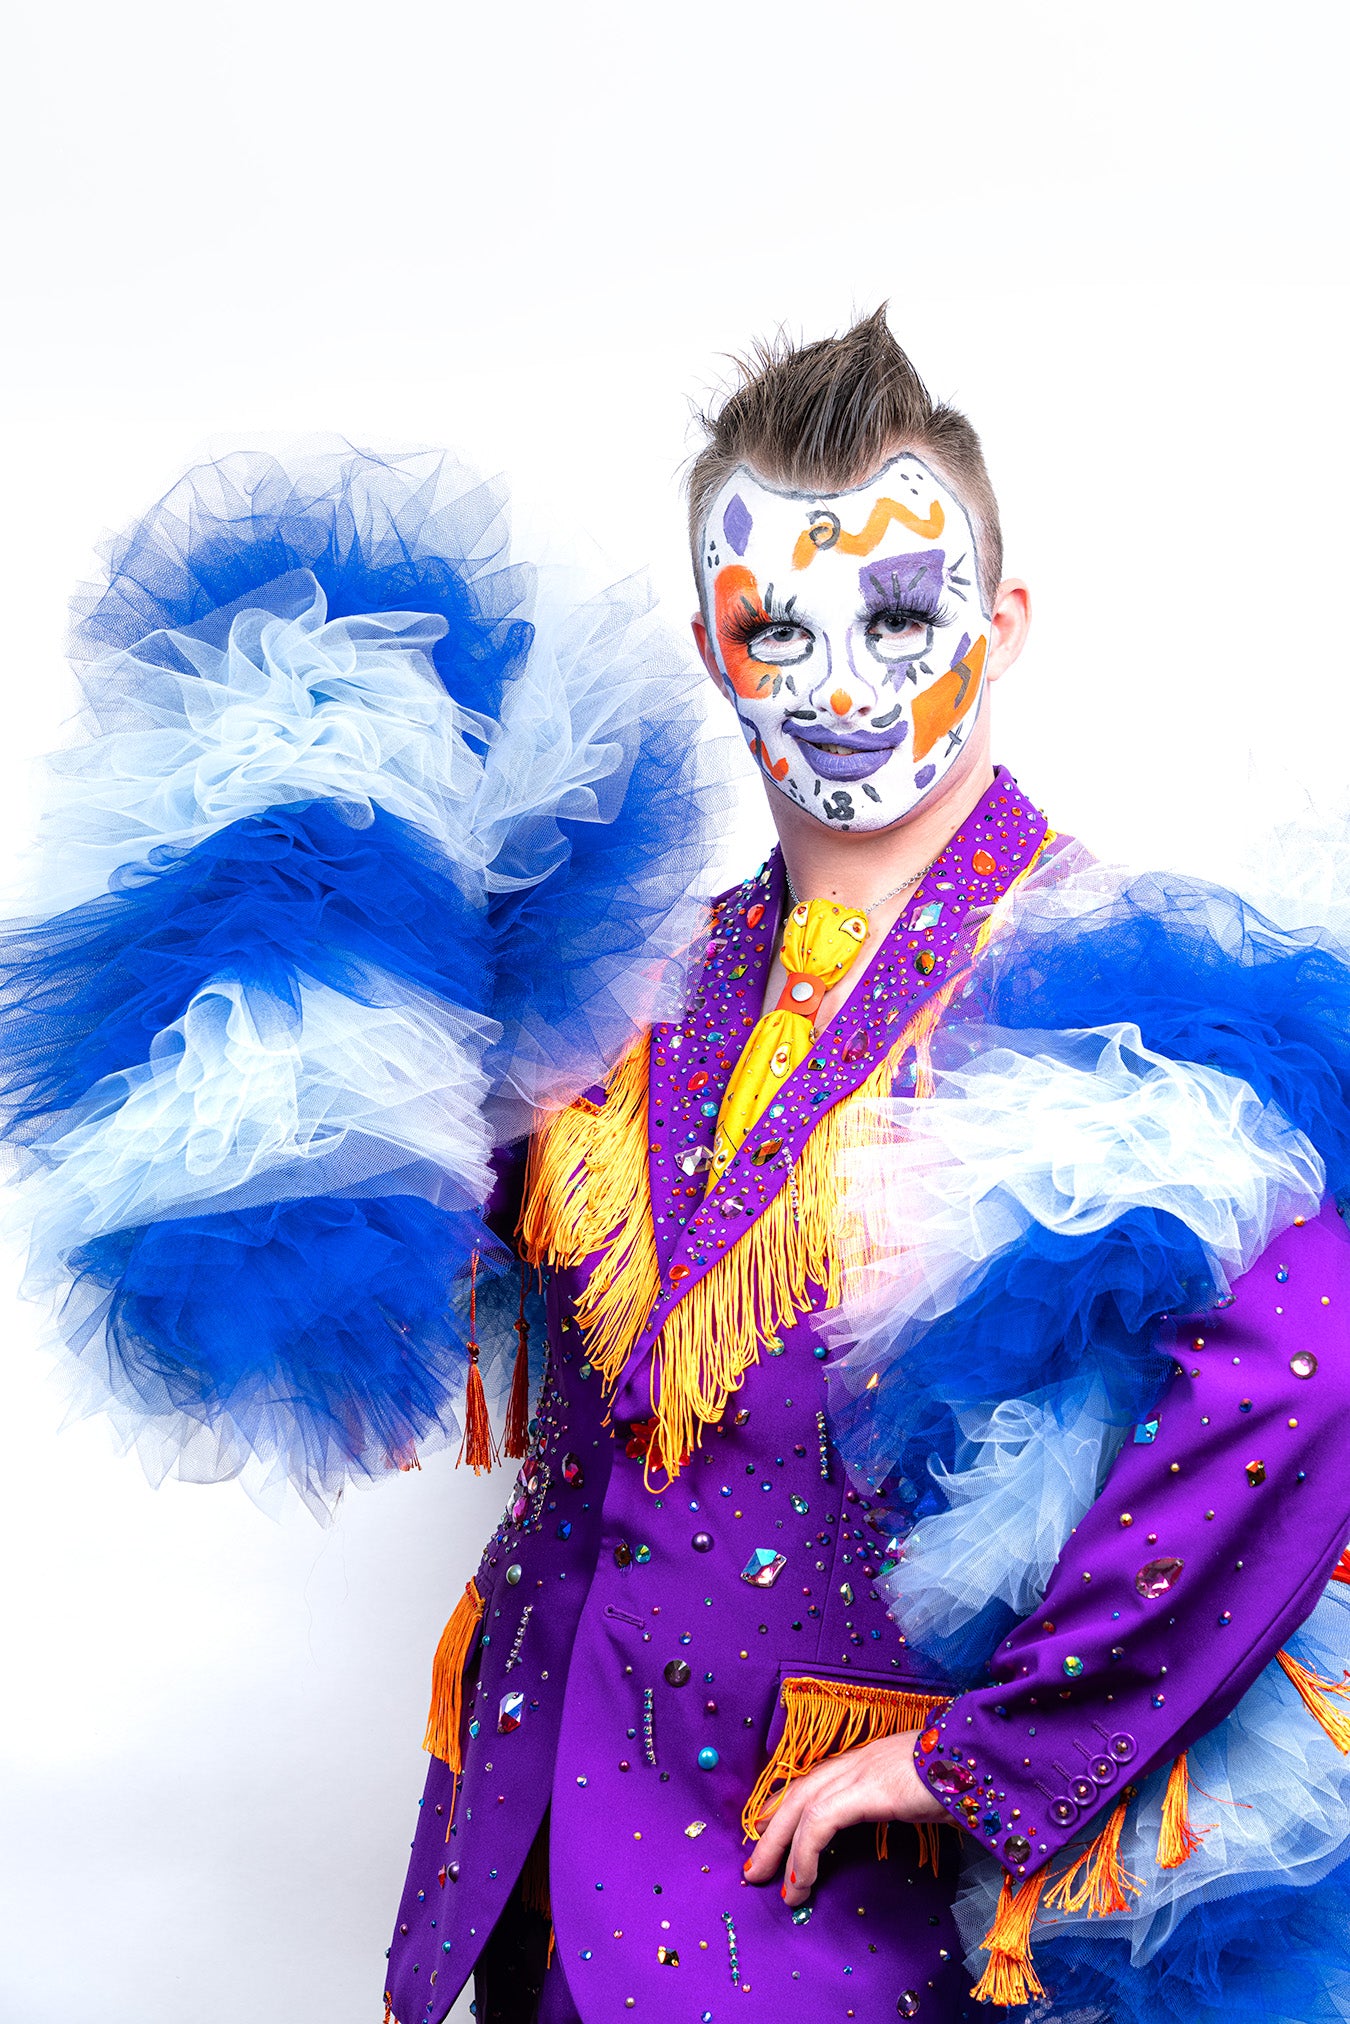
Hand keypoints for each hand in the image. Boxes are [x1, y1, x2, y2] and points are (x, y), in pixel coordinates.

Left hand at [741, 1731, 949, 1907]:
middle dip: (771, 1832)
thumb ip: (905, 1804)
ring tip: (774, 1887)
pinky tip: (801, 1881)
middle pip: (797, 1793)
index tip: (772, 1839)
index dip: (787, 1811)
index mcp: (868, 1760)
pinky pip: (820, 1823)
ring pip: (801, 1807)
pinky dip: (804, 1853)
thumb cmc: (964, 1778)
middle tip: (755, 1870)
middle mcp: (857, 1760)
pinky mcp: (866, 1789)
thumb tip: (902, 1821)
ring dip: (780, 1849)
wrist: (984, 1756)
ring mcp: (860, 1771)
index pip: (814, 1781)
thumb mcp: (924, 1794)